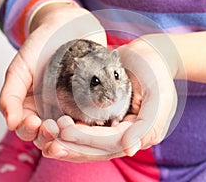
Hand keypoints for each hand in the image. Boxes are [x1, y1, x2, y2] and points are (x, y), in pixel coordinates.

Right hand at [0, 3, 105, 140]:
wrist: (67, 28)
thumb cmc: (40, 47)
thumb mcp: (19, 70)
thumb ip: (10, 96)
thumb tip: (10, 123)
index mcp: (31, 107)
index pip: (27, 129)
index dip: (28, 130)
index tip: (33, 123)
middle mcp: (51, 112)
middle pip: (48, 136)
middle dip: (48, 137)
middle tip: (52, 129)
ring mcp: (72, 109)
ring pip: (69, 133)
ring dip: (67, 137)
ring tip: (68, 130)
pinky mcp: (91, 103)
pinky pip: (90, 120)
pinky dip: (89, 127)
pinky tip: (89, 126)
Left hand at [37, 34, 178, 161]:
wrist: (150, 54)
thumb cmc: (156, 73)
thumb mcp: (158, 97)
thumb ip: (147, 125)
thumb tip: (129, 150)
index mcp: (140, 134)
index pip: (110, 143)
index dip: (87, 140)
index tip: (64, 132)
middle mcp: (125, 133)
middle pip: (97, 148)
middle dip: (73, 146)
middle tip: (50, 139)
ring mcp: (114, 124)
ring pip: (88, 141)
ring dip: (68, 141)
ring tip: (48, 134)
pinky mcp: (104, 114)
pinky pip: (86, 126)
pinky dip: (71, 129)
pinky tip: (54, 124)